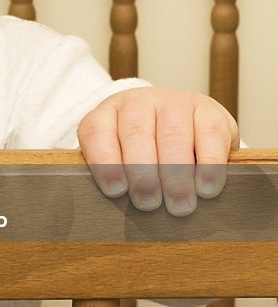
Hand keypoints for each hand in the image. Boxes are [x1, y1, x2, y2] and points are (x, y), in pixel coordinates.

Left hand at [77, 87, 238, 215]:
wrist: (185, 126)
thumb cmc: (144, 154)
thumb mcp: (121, 159)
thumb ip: (114, 175)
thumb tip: (117, 204)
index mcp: (108, 113)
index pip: (97, 131)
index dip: (104, 161)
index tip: (115, 191)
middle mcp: (139, 102)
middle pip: (136, 133)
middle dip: (142, 173)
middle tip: (148, 203)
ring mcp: (175, 102)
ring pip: (173, 134)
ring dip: (176, 174)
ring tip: (179, 204)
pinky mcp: (209, 109)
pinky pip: (210, 134)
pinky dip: (209, 164)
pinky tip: (206, 188)